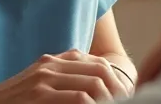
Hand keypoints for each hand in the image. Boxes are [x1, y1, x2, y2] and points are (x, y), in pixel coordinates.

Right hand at [0, 50, 133, 102]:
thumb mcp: (35, 87)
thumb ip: (60, 83)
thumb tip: (90, 93)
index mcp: (52, 61)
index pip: (97, 63)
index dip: (116, 81)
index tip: (125, 97)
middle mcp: (50, 65)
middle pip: (101, 70)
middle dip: (119, 90)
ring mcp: (45, 79)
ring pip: (95, 83)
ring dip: (110, 99)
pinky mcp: (40, 95)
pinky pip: (80, 98)